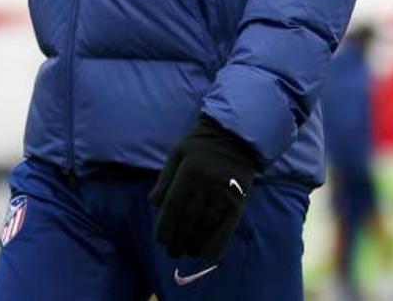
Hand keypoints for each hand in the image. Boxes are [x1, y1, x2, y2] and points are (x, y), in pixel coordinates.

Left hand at [149, 115, 260, 259]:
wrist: (236, 137)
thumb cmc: (199, 145)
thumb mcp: (176, 153)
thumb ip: (165, 179)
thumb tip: (154, 204)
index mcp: (188, 172)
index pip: (174, 205)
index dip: (166, 225)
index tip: (160, 240)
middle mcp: (206, 185)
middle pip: (189, 219)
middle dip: (178, 239)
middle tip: (171, 252)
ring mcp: (224, 195)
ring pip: (207, 226)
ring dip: (195, 243)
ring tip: (186, 252)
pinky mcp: (239, 202)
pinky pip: (228, 228)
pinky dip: (218, 244)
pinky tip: (208, 255)